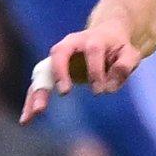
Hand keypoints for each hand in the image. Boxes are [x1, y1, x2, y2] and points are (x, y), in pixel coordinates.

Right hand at [26, 20, 141, 117]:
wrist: (104, 36)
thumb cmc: (117, 47)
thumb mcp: (129, 53)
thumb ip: (125, 65)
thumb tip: (109, 86)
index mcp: (91, 39)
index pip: (92, 51)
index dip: (96, 70)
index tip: (100, 90)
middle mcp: (70, 44)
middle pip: (58, 55)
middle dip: (59, 74)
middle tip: (64, 93)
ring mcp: (57, 57)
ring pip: (43, 72)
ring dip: (37, 93)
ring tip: (32, 115)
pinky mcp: (51, 70)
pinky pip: (39, 85)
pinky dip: (32, 101)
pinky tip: (26, 120)